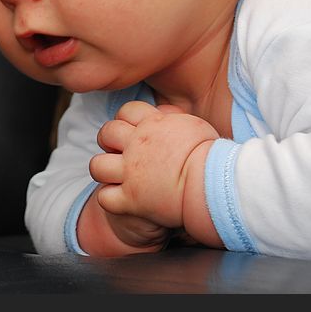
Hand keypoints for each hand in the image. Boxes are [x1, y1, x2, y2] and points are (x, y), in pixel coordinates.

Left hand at [90, 101, 218, 228]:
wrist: (213, 184)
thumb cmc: (212, 156)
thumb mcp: (195, 126)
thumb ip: (174, 119)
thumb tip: (167, 114)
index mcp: (152, 125)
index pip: (126, 111)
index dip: (125, 119)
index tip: (132, 129)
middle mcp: (136, 145)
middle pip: (106, 134)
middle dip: (108, 141)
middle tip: (120, 152)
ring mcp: (130, 172)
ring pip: (97, 166)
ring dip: (103, 170)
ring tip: (115, 176)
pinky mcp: (130, 199)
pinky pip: (105, 198)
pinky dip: (111, 200)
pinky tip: (122, 200)